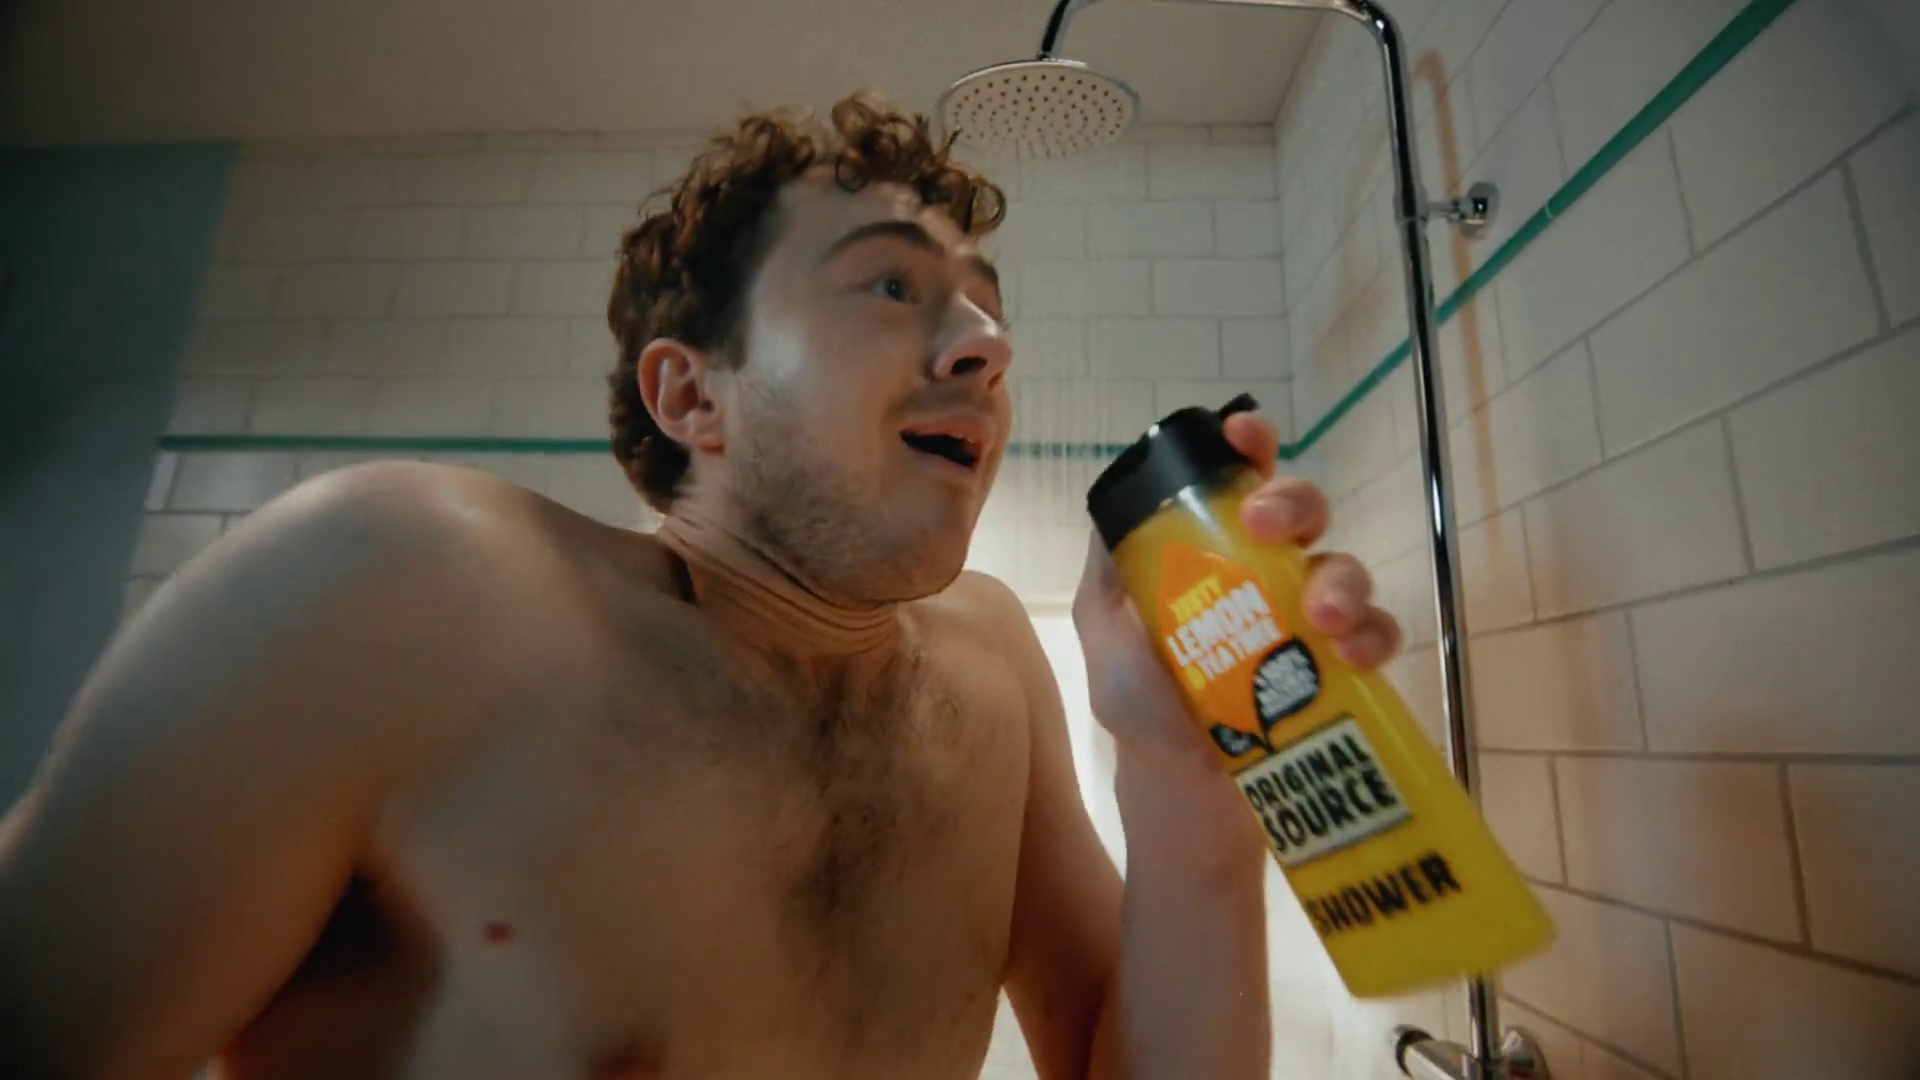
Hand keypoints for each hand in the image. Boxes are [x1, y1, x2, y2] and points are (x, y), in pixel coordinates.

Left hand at [1072, 409, 1403, 768]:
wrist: (1181, 790)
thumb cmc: (1143, 704)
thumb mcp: (1105, 632)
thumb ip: (1108, 572)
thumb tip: (1109, 505)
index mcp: (1214, 549)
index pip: (1238, 479)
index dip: (1248, 445)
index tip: (1242, 431)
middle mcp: (1269, 571)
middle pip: (1300, 509)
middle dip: (1291, 504)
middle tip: (1263, 527)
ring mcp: (1311, 618)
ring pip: (1344, 567)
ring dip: (1339, 579)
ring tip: (1322, 616)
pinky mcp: (1345, 669)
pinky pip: (1378, 635)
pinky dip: (1374, 638)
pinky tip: (1353, 657)